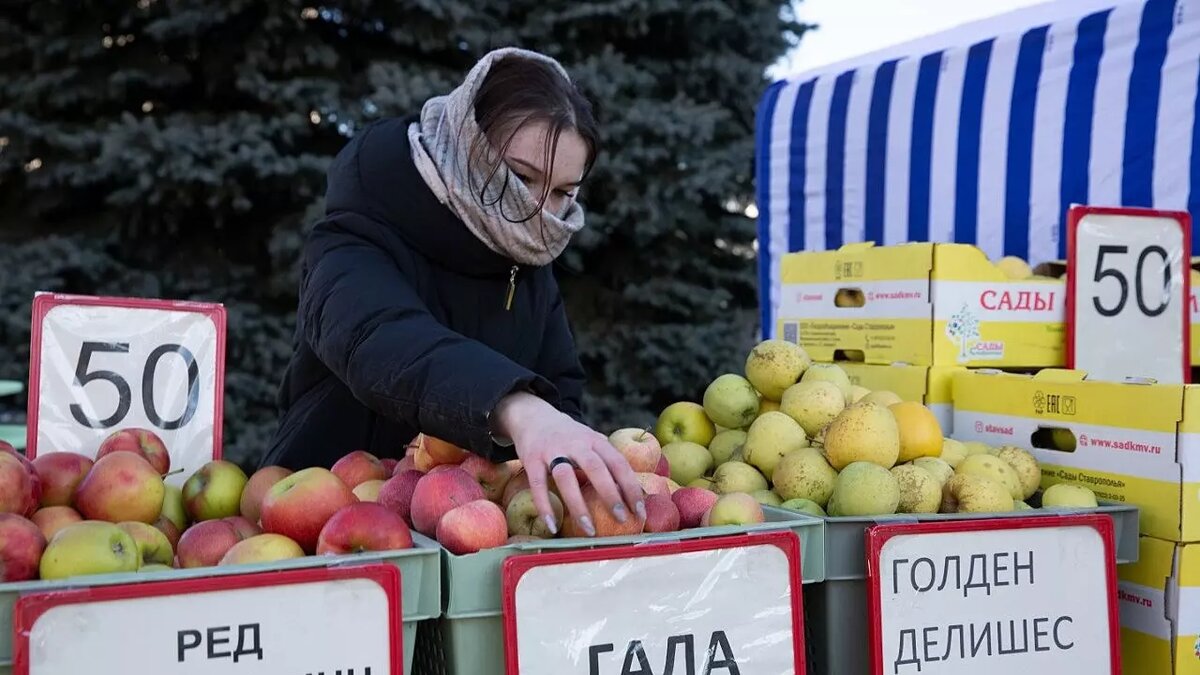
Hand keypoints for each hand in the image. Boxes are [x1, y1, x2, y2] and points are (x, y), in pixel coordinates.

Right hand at [492, 392, 643, 536]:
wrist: (533, 416)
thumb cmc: (570, 438)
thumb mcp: (591, 441)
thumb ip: (606, 461)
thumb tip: (632, 494)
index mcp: (595, 440)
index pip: (618, 463)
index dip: (631, 487)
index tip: (640, 510)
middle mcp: (575, 443)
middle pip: (595, 468)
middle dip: (611, 495)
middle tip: (622, 519)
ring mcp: (552, 450)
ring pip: (566, 477)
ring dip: (578, 505)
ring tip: (589, 529)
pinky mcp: (531, 459)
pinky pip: (538, 484)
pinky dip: (544, 506)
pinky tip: (552, 525)